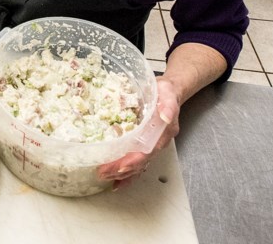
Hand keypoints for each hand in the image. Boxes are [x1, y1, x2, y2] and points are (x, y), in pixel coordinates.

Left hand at [96, 76, 179, 190]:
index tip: (120, 166)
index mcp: (163, 133)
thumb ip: (168, 104)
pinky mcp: (145, 144)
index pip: (148, 151)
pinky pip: (136, 161)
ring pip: (138, 165)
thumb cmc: (166, 92)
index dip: (134, 160)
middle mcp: (158, 143)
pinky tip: (115, 180)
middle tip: (103, 173)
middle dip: (122, 170)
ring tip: (105, 177)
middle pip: (140, 162)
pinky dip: (126, 172)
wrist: (169, 93)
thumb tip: (165, 116)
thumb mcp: (167, 92)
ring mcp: (151, 145)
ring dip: (122, 173)